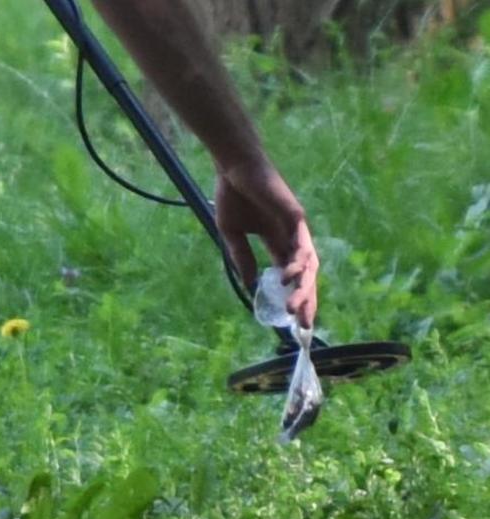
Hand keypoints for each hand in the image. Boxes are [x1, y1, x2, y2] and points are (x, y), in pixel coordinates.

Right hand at [214, 162, 317, 327]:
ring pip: (307, 265)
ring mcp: (296, 228)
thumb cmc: (232, 196)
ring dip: (304, 289)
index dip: (294, 297)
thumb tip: (248, 284)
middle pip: (305, 276)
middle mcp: (291, 238)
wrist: (234, 169)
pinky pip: (301, 246)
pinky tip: (289, 279)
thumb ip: (241, 259)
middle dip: (306, 301)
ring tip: (296, 311)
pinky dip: (297, 264)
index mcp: (276, 242)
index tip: (292, 321)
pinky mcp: (296, 217)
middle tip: (303, 326)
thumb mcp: (232, 235)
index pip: (290, 276)